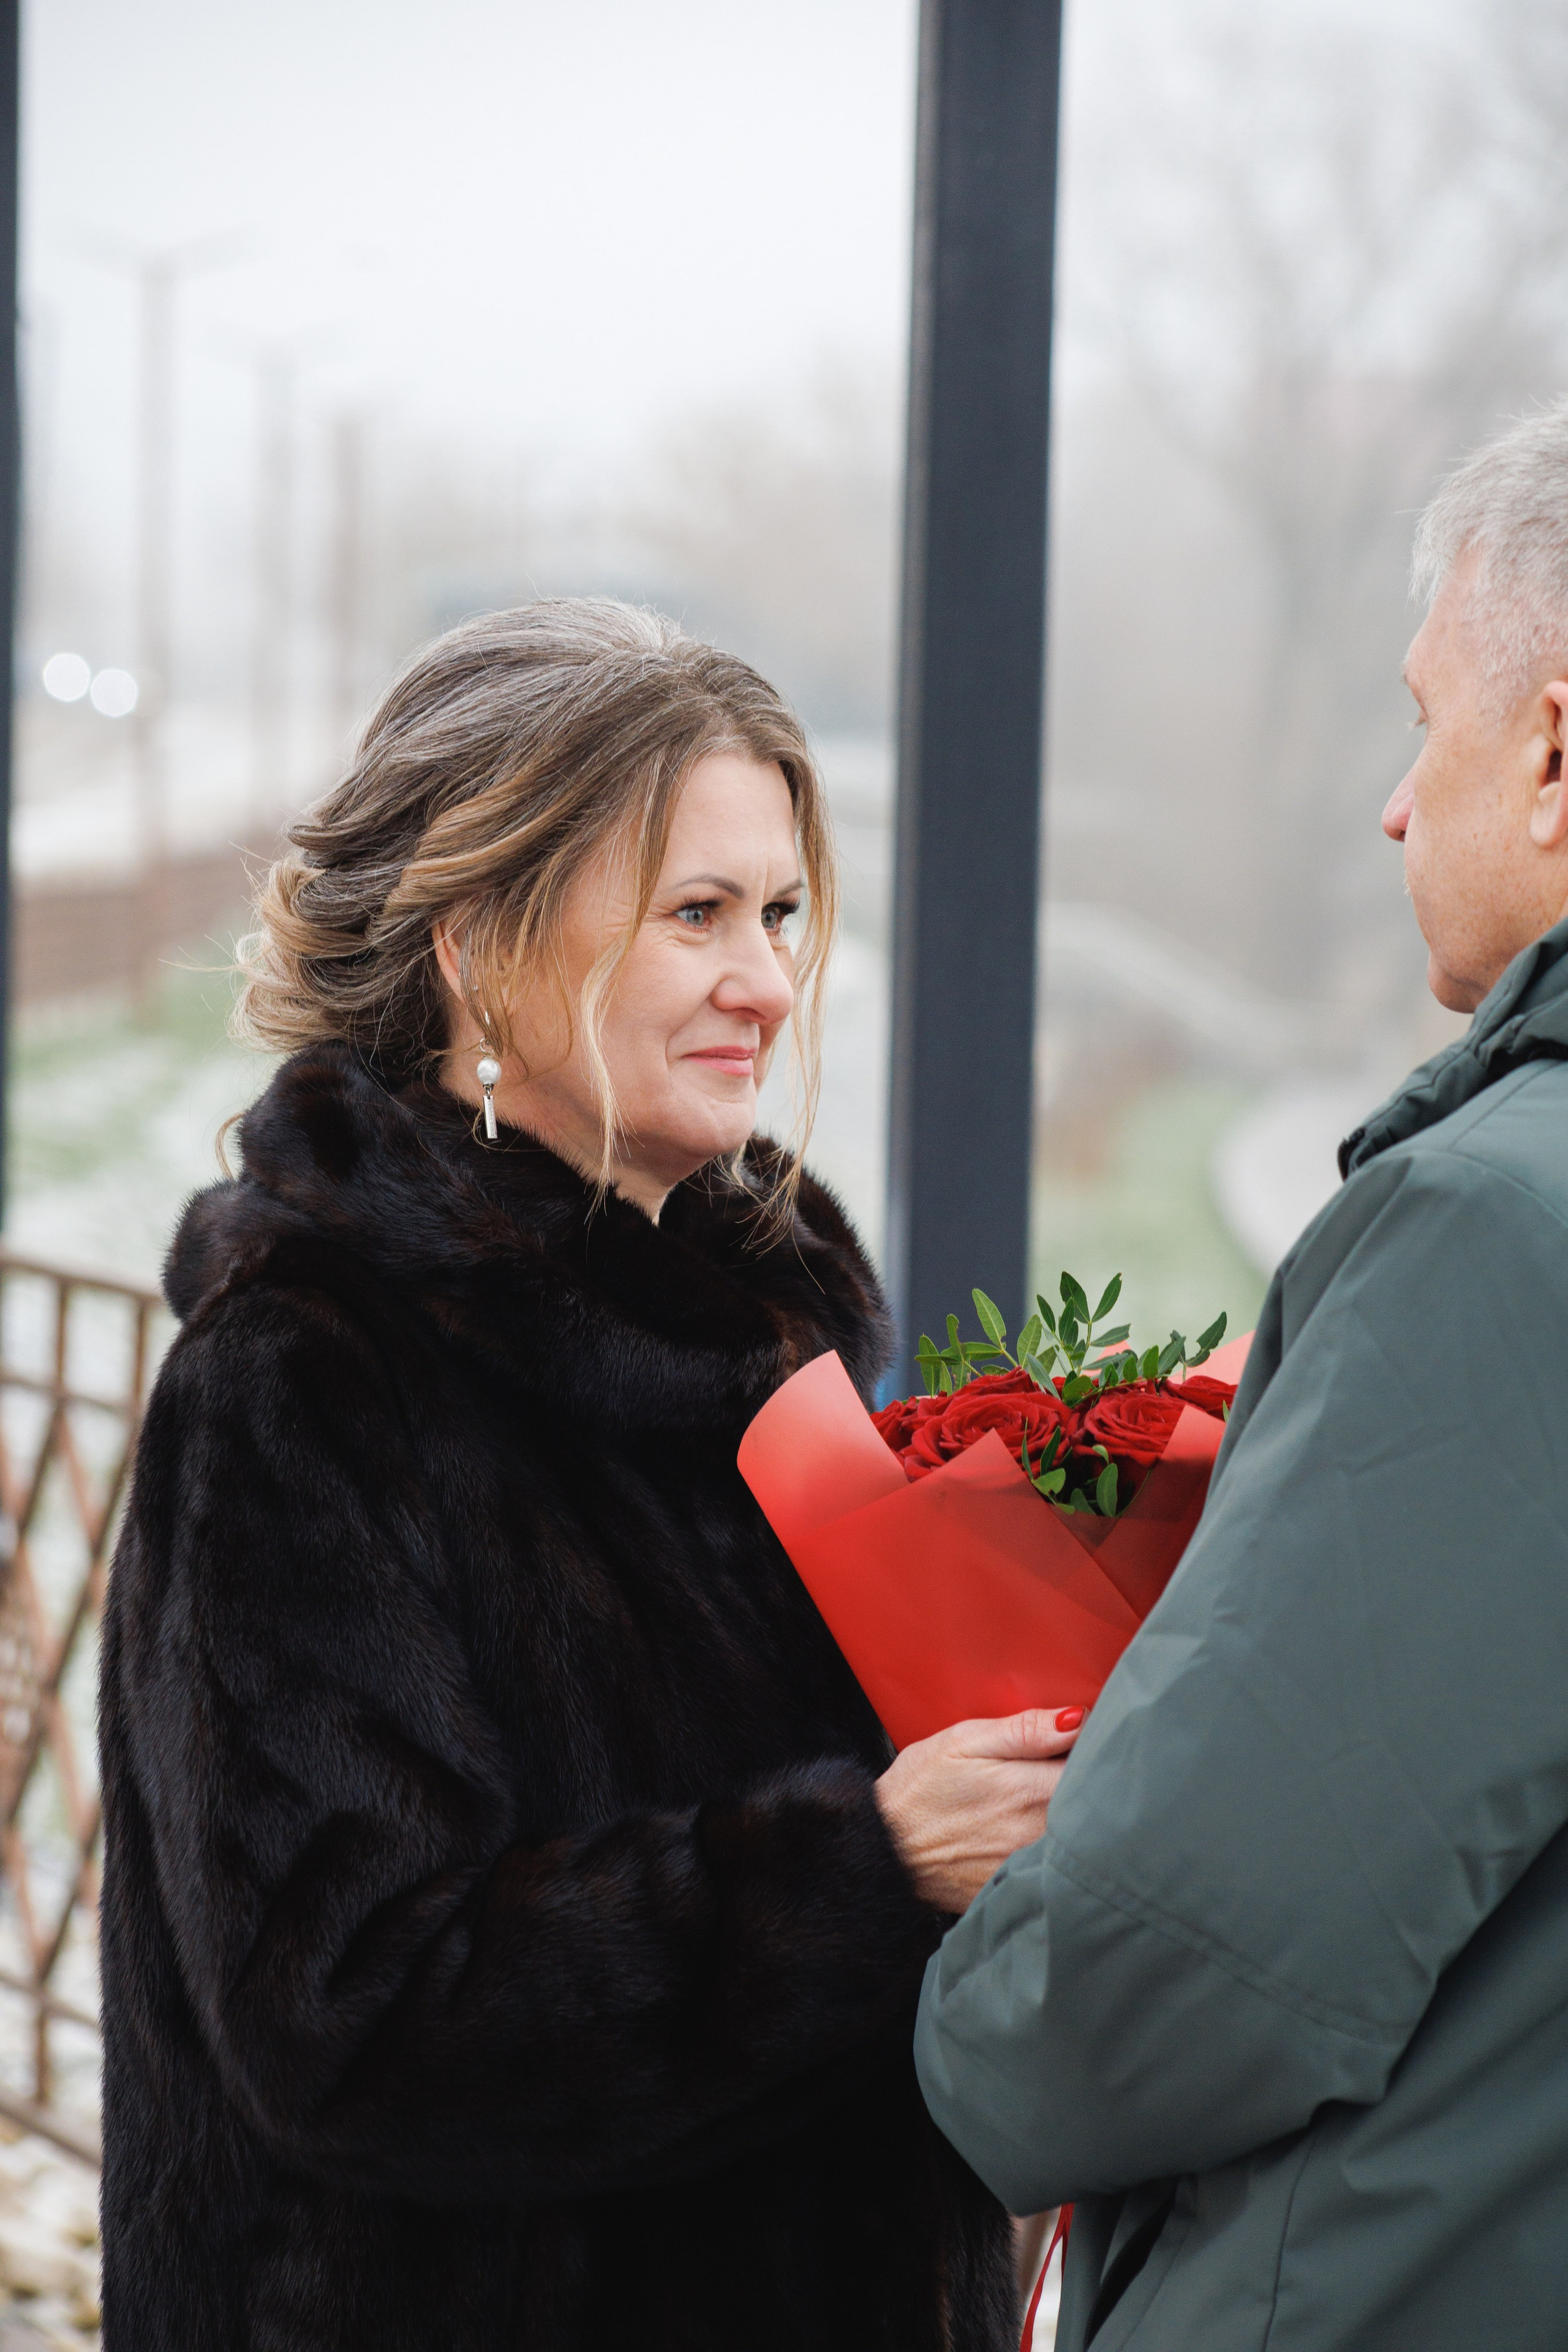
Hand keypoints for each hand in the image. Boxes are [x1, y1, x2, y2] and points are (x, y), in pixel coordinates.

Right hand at [874, 1708, 1083, 1914]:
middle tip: (1059, 1769)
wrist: (883, 1851)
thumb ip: (1025, 1731)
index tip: (1080, 1743)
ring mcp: (1032, 1868)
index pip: (1096, 1768)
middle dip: (1090, 1782)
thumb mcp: (963, 1743)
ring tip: (1039, 1800)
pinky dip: (1054, 1850)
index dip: (1095, 1752)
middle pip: (1095, 1805)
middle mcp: (1041, 1836)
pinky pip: (1055, 1868)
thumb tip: (1077, 1718)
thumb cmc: (919, 1791)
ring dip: (1075, 1816)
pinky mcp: (1019, 1889)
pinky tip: (1027, 1836)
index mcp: (1032, 1793)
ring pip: (1079, 1837)